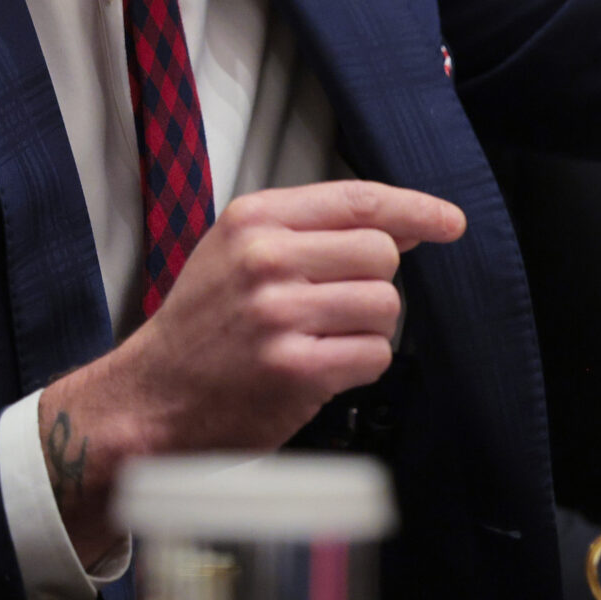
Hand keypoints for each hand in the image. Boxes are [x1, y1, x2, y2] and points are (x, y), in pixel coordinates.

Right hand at [35, 181, 466, 561]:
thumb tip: (405, 224)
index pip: (358, 200)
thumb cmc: (201, 326)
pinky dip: (358, 367)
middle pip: (382, 254)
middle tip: (335, 308)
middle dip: (373, 284)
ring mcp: (280, 315)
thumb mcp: (240, 253)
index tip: (449, 222)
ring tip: (320, 341)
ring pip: (384, 307)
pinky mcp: (295, 369)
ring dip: (366, 330)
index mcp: (253, 220)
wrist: (151, 399)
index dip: (415, 208)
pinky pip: (373, 357)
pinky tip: (318, 369)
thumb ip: (313, 232)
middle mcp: (266, 259)